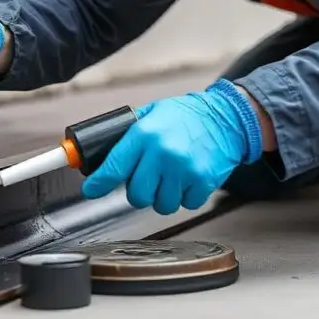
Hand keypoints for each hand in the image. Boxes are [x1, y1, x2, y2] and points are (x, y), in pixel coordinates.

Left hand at [80, 79, 262, 214]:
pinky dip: (185, 197)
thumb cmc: (187, 115)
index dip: (99, 184)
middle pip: (137, 195)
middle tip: (147, 180)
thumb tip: (101, 155)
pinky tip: (187, 179)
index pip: (114, 167)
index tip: (91, 191)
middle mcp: (162, 153)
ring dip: (162, 196)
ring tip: (170, 178)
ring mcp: (184, 170)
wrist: (226, 117)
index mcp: (145, 134)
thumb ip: (130, 134)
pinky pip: (185, 204)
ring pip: (161, 205)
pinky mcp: (202, 182)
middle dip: (139, 191)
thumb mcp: (153, 113)